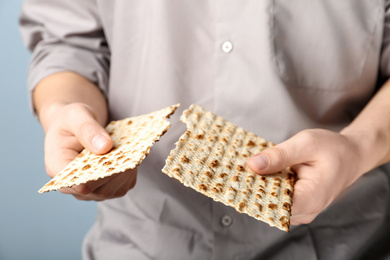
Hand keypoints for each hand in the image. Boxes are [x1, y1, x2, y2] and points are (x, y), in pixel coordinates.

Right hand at [43, 102, 136, 200]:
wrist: (77, 126)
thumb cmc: (72, 120)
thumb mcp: (75, 115)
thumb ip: (87, 129)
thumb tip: (104, 147)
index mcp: (57, 167)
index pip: (76, 183)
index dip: (95, 176)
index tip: (111, 156)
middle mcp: (72, 185)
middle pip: (99, 189)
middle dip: (116, 171)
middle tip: (130, 151)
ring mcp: (91, 189)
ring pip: (115, 189)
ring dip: (127, 171)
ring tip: (132, 151)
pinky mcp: (109, 187)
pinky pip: (125, 184)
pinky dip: (132, 170)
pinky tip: (134, 155)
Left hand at [247, 129, 364, 224]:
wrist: (350, 156)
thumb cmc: (332, 149)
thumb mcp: (305, 143)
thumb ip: (279, 155)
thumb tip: (253, 164)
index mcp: (310, 198)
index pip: (273, 205)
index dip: (252, 192)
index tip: (237, 178)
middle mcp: (305, 211)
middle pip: (269, 206)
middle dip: (252, 188)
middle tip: (236, 170)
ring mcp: (301, 211)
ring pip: (270, 204)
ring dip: (258, 188)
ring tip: (248, 170)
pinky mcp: (296, 206)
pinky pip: (276, 200)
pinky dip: (267, 187)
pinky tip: (260, 174)